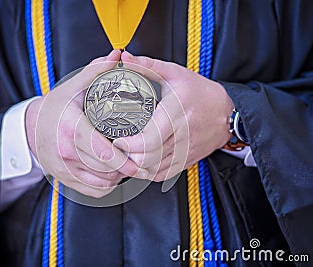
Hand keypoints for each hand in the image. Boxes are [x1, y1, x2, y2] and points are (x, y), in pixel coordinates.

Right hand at [26, 50, 148, 197]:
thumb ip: (96, 72)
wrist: (30, 128)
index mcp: (71, 129)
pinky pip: (93, 190)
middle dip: (128, 167)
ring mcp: (65, 169)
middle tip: (142, 157)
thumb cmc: (54, 108)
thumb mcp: (73, 87)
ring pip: (103, 182)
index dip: (126, 159)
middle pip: (107, 169)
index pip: (104, 152)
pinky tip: (113, 173)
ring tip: (129, 163)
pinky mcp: (65, 179)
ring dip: (120, 176)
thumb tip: (117, 56)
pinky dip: (108, 185)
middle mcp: (67, 152)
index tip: (141, 156)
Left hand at [113, 52, 233, 181]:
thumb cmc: (201, 93)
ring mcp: (184, 152)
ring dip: (137, 166)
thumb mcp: (175, 73)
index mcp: (176, 115)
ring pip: (154, 170)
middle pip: (148, 159)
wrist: (227, 112)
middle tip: (117, 148)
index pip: (149, 141)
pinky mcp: (186, 161)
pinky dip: (149, 172)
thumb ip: (148, 66)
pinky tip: (141, 162)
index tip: (118, 140)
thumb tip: (125, 58)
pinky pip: (163, 174)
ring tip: (126, 155)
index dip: (129, 146)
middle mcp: (181, 137)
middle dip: (128, 157)